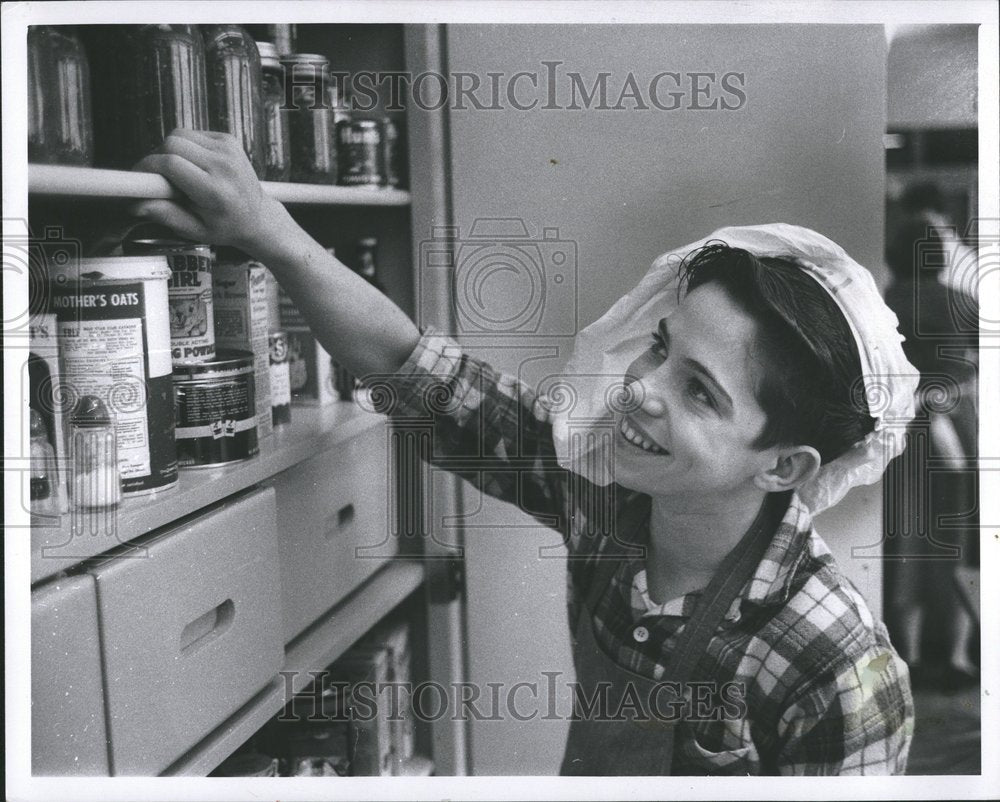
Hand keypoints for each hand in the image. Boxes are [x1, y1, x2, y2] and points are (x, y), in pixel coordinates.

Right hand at [130, 129, 287, 252]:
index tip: (137, 176)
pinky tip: (192, 164)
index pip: (171, 164)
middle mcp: (224, 166)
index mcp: (216, 191)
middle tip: (156, 177)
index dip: (147, 166)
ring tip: (175, 173)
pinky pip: (192, 134)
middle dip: (156, 158)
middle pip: (172, 144)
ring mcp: (228, 150)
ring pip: (179, 135)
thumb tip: (135, 205)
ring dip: (169, 151)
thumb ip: (165, 215)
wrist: (258, 216)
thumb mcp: (195, 230)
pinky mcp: (228, 140)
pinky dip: (184, 146)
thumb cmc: (226, 226)